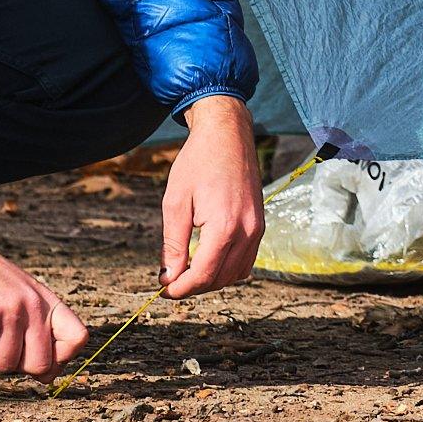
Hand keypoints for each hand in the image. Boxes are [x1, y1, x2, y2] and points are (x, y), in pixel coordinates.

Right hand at [0, 202, 88, 378]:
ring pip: (5, 366)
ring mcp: (10, 310)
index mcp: (47, 300)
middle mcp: (34, 305)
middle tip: (0, 338)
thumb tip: (49, 377)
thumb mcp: (21, 297)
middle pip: (41, 366)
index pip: (78, 339)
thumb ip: (37, 331)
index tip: (36, 352)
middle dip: (17, 363)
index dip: (60, 358)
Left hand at [160, 94, 264, 298]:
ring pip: (236, 274)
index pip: (203, 275)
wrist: (227, 132)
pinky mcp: (260, 223)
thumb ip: (173, 244)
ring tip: (188, 270)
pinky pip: (247, 260)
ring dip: (212, 280)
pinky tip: (210, 258)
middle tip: (171, 280)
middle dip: (194, 286)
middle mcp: (246, 231)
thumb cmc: (198, 161)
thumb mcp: (176, 201)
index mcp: (224, 227)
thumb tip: (168, 277)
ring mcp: (257, 228)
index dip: (180, 289)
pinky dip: (228, 268)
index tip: (163, 289)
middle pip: (220, 279)